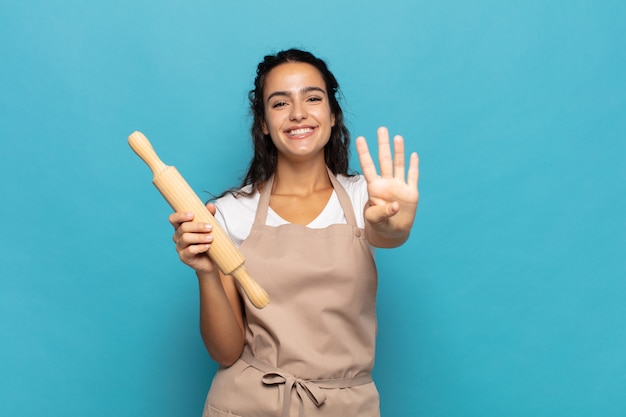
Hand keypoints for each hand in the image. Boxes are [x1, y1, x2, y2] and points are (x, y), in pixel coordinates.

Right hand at [169, 203, 217, 272]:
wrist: (212, 260)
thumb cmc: (209, 241)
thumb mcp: (210, 226)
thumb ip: (209, 215)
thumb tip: (211, 205)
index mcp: (181, 227)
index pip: (173, 219)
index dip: (180, 216)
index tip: (192, 214)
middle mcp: (178, 236)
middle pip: (183, 228)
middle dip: (197, 226)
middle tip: (210, 227)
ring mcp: (180, 247)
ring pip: (185, 238)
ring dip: (200, 237)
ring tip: (211, 238)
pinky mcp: (184, 257)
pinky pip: (189, 251)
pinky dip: (200, 247)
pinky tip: (208, 246)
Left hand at [356, 127, 418, 243]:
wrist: (393, 232)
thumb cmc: (379, 224)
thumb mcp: (375, 220)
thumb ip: (381, 213)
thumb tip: (395, 206)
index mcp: (374, 187)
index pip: (368, 167)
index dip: (364, 153)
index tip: (360, 139)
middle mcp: (387, 183)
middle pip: (384, 160)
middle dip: (383, 145)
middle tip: (381, 129)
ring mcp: (399, 186)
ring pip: (399, 165)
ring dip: (398, 151)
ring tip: (397, 137)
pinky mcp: (411, 192)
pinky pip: (413, 177)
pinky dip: (413, 166)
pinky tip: (413, 155)